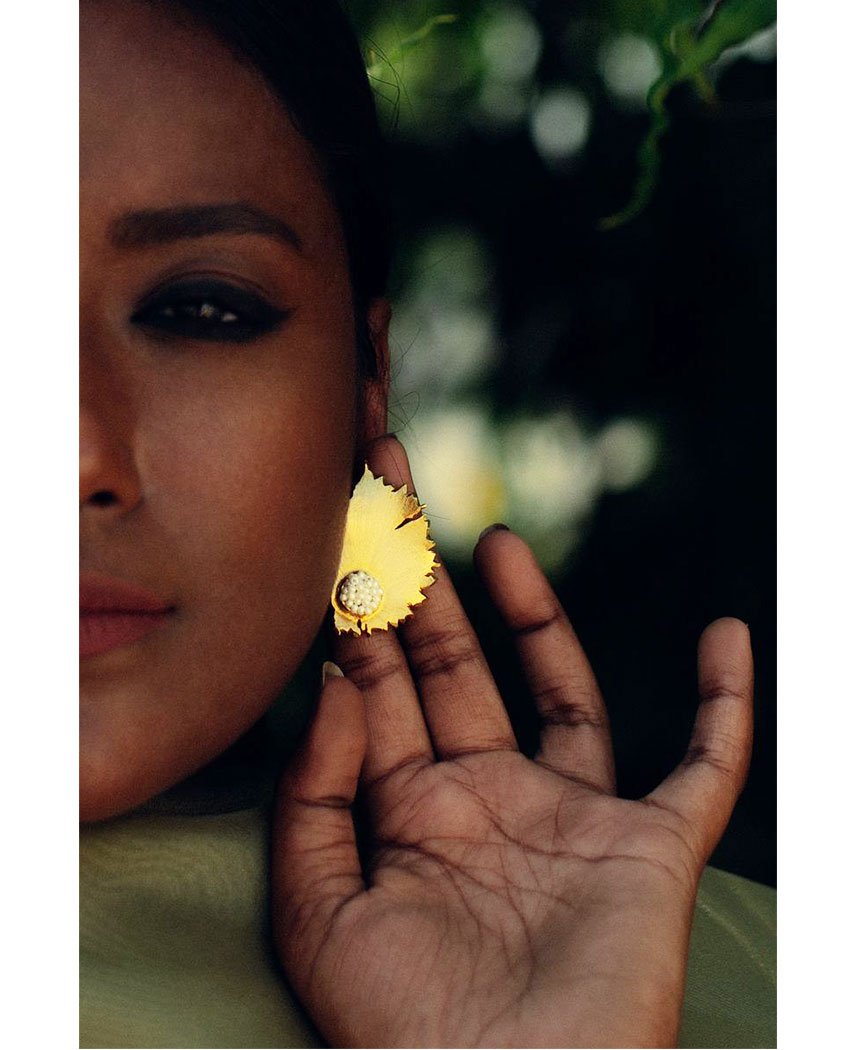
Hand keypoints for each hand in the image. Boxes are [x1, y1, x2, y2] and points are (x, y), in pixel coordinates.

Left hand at [272, 436, 753, 1048]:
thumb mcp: (321, 914)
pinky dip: (729, 707)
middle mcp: (489, 798)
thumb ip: (315, 796)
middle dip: (417, 577)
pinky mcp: (651, 848)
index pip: (377, 685)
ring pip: (560, 691)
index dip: (352, 608)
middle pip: (451, 664)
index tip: (333, 532)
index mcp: (409, 813)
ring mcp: (573, 818)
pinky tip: (726, 636)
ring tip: (497, 543)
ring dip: (535, 616)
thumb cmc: (403, 1037)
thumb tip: (335, 682)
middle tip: (388, 487)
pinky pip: (706, 767)